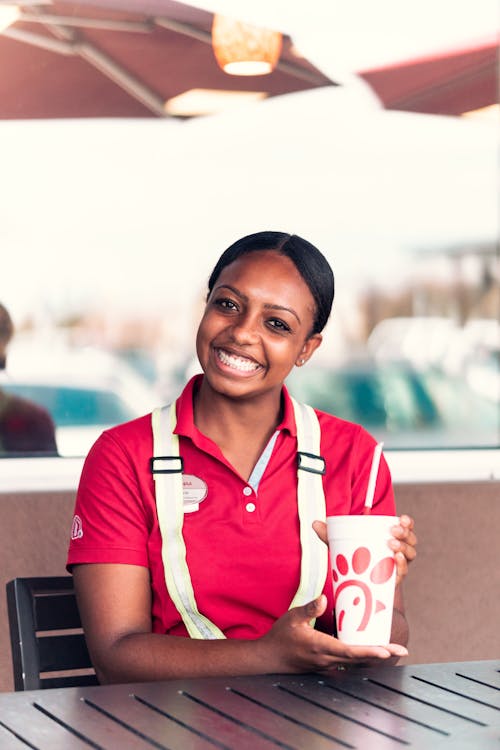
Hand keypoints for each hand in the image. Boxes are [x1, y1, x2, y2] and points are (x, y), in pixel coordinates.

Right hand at [260, 595, 407, 672]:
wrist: (269, 659)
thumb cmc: (281, 637)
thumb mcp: (292, 618)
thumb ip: (309, 609)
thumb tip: (322, 597)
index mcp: (320, 647)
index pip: (350, 651)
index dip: (370, 651)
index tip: (387, 651)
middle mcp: (327, 660)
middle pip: (360, 659)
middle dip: (381, 654)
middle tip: (401, 650)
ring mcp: (327, 665)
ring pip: (356, 663)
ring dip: (374, 657)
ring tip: (392, 650)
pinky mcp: (326, 666)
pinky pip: (349, 663)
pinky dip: (362, 658)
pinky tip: (371, 652)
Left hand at [312, 515, 416, 585]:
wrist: (358, 591)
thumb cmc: (353, 562)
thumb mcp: (342, 547)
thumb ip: (329, 536)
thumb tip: (314, 523)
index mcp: (390, 539)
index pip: (405, 528)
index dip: (407, 523)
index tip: (401, 517)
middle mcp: (398, 553)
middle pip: (410, 541)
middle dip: (405, 534)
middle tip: (393, 531)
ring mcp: (397, 568)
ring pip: (409, 556)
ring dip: (403, 548)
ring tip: (391, 544)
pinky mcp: (393, 582)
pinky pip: (402, 574)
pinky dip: (401, 566)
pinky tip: (396, 560)